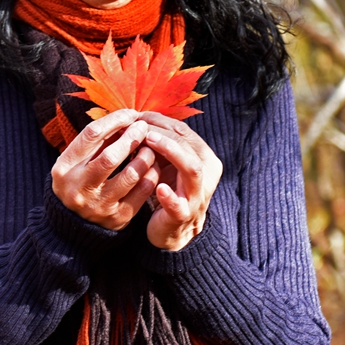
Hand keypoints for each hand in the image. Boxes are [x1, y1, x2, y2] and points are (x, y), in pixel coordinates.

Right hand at [51, 109, 160, 230]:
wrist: (73, 226)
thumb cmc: (77, 182)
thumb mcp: (74, 162)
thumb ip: (95, 143)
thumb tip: (124, 118)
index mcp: (65, 168)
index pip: (91, 135)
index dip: (114, 120)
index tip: (129, 114)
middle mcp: (79, 188)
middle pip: (110, 156)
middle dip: (131, 137)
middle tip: (143, 127)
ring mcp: (99, 205)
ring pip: (131, 175)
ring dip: (145, 156)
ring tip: (150, 147)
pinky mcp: (118, 218)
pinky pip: (142, 191)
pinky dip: (151, 174)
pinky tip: (153, 166)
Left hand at [136, 113, 222, 250]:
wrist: (174, 229)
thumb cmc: (169, 188)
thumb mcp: (166, 163)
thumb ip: (159, 143)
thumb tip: (138, 119)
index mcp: (203, 157)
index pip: (184, 131)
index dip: (161, 120)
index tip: (139, 115)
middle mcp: (205, 174)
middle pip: (188, 144)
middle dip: (162, 131)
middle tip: (138, 125)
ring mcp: (197, 195)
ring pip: (192, 168)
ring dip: (170, 151)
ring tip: (149, 140)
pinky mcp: (184, 215)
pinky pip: (179, 205)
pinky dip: (170, 196)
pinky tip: (160, 189)